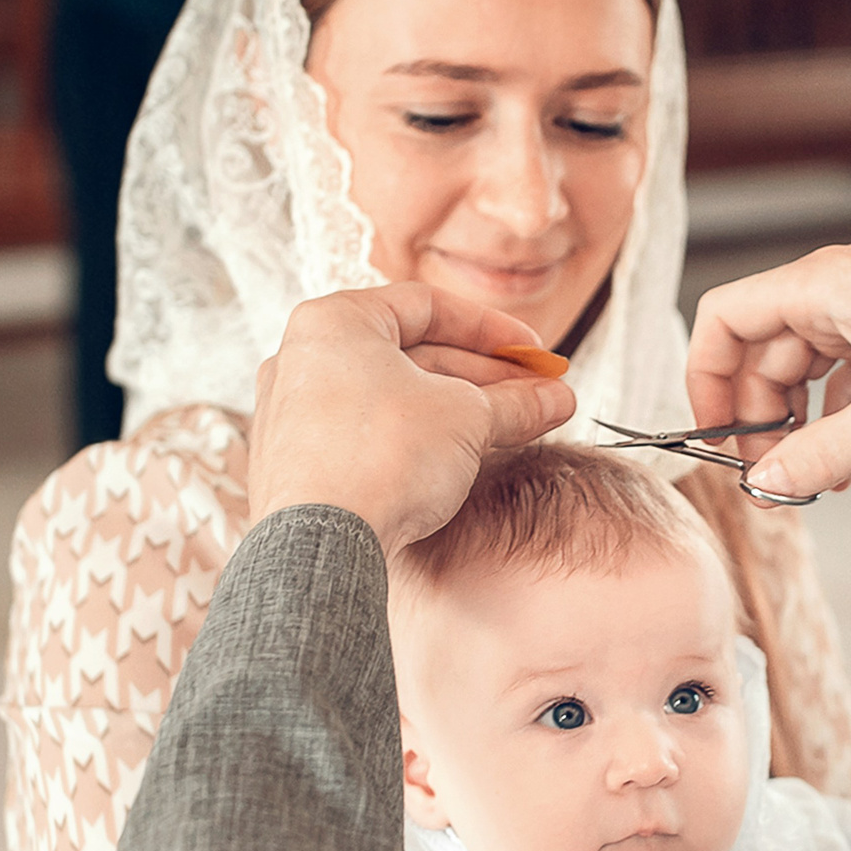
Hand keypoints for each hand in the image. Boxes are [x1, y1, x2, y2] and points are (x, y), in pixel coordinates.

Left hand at [247, 283, 576, 553]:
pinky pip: (369, 433)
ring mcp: (294, 413)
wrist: (326, 543)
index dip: (494, 330)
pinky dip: (418, 438)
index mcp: (335, 322)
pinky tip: (461, 458)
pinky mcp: (297, 461)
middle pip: (413, 354)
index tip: (535, 355)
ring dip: (457, 410)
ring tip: (513, 429)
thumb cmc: (384, 458)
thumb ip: (516, 402)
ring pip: (393, 397)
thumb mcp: (469, 417)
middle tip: (538, 397)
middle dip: (485, 377)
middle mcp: (303, 358)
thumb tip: (556, 399)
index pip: (428, 307)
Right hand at [687, 245, 850, 498]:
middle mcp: (841, 290)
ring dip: (794, 424)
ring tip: (806, 479)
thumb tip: (764, 485)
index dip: (706, 377)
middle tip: (766, 475)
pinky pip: (841, 380)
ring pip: (800, 368)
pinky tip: (843, 468)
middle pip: (760, 350)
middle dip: (754, 415)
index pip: (727, 318)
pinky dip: (832, 421)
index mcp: (827, 285)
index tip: (712, 435)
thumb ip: (823, 454)